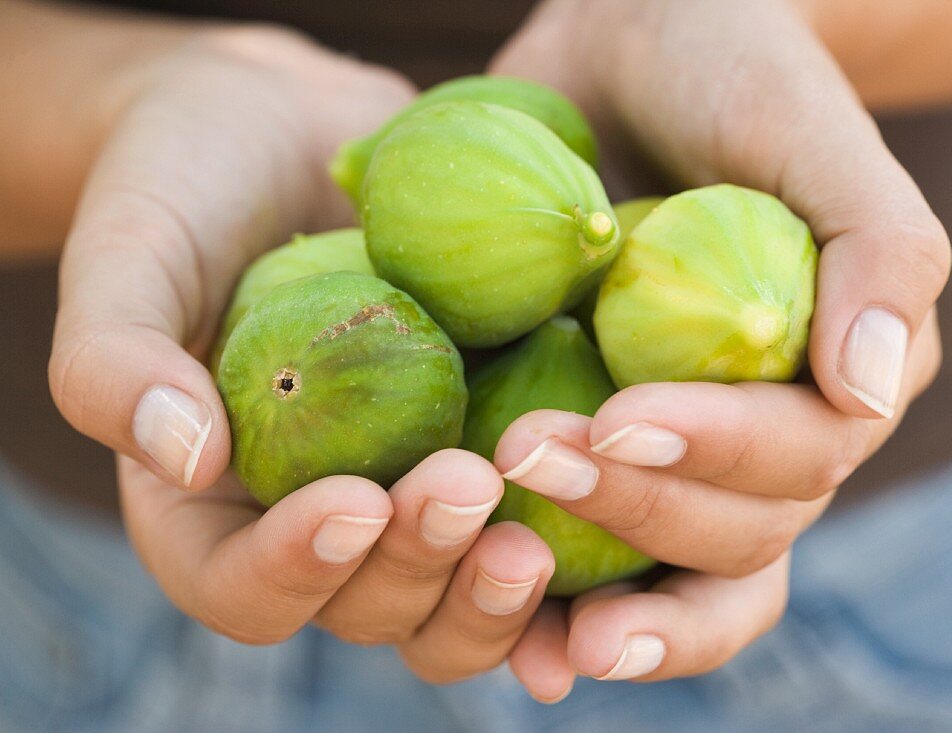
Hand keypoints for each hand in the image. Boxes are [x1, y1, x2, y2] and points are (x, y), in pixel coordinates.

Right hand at [48, 26, 554, 681]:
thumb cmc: (189, 181)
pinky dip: (562, 545)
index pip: (242, 586)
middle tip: (465, 486)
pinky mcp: (478, 446)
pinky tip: (610, 516)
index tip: (354, 502)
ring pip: (453, 595)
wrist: (289, 129)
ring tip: (532, 523)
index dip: (295, 573)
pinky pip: (520, 521)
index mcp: (214, 507)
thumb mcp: (130, 250)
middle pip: (367, 606)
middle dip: (418, 568)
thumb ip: (115, 355)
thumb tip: (177, 454)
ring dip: (493, 585)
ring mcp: (405, 487)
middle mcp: (316, 516)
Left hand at [491, 0, 949, 699]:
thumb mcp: (812, 132)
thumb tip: (870, 394)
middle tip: (527, 457)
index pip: (797, 460)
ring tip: (500, 570)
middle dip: (637, 511)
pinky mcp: (600, 450)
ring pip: (671, 569)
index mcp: (836, 384)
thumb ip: (880, 250)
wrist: (634, 56)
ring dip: (593, 587)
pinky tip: (503, 628)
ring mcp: (681, 455)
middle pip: (733, 534)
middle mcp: (766, 440)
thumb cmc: (733, 76)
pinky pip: (589, 551)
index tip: (616, 421)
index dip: (714, 457)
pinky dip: (550, 602)